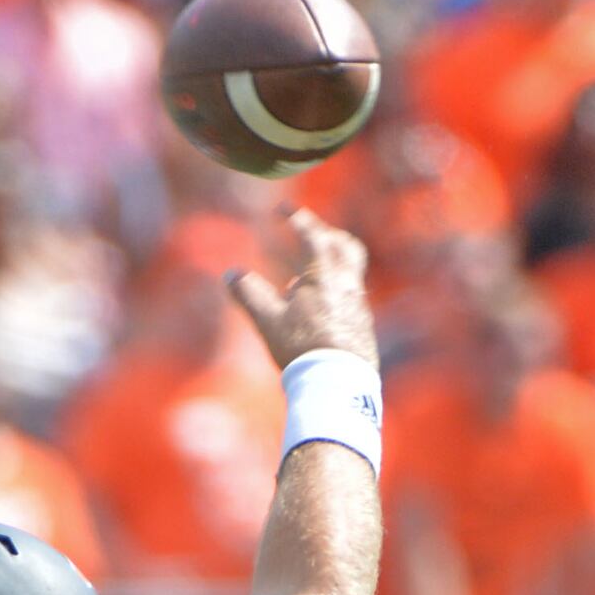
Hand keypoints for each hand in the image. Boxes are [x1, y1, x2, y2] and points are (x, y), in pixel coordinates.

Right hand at [229, 207, 373, 368]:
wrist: (338, 385)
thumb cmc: (302, 349)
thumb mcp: (267, 321)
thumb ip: (249, 294)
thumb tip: (231, 273)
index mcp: (324, 273)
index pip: (312, 234)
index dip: (296, 218)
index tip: (282, 209)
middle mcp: (347, 283)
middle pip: (344, 245)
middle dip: (326, 234)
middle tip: (309, 234)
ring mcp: (359, 304)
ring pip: (350, 271)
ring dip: (331, 264)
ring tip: (308, 277)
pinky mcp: (363, 325)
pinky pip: (352, 295)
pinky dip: (336, 289)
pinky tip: (320, 307)